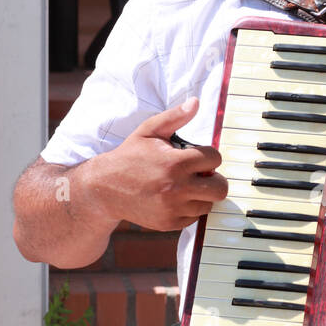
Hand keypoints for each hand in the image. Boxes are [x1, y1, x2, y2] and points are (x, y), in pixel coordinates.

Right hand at [93, 97, 227, 231]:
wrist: (105, 188)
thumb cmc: (129, 156)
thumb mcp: (149, 131)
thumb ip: (174, 117)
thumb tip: (196, 102)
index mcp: (175, 162)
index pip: (215, 159)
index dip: (210, 155)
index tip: (199, 156)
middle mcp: (177, 188)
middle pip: (221, 188)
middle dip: (215, 178)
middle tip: (203, 174)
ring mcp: (173, 208)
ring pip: (209, 204)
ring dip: (203, 195)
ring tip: (186, 185)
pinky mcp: (169, 223)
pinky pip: (195, 218)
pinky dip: (190, 208)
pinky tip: (176, 198)